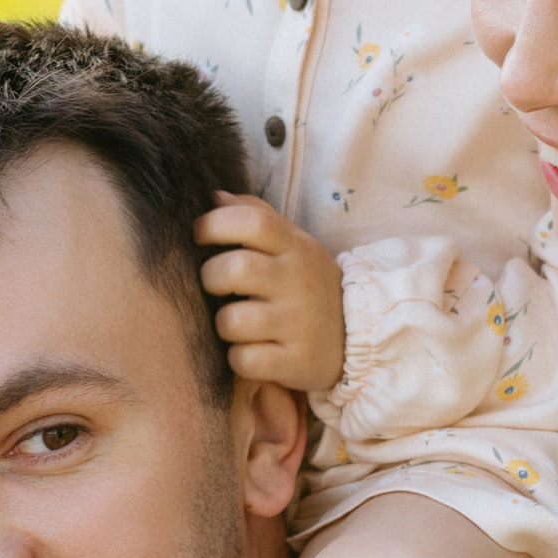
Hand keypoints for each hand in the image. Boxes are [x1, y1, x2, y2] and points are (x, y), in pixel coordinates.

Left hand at [198, 193, 345, 397]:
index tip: (201, 235)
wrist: (357, 338)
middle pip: (235, 270)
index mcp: (296, 248)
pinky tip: (252, 351)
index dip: (215, 224)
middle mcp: (299, 283)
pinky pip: (245, 360)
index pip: (253, 221)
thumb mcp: (293, 245)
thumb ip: (257, 216)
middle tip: (217, 285)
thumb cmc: (308, 285)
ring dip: (224, 324)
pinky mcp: (296, 362)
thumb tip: (216, 196)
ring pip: (232, 321)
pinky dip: (240, 359)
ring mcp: (299, 324)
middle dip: (211, 277)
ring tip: (237, 324)